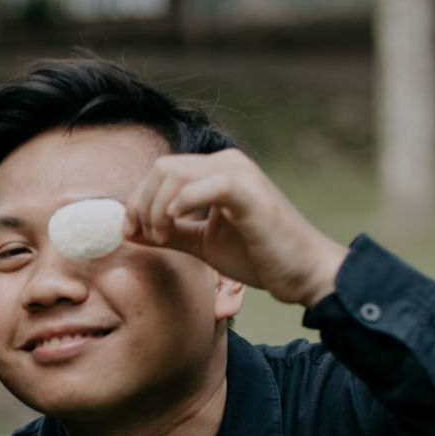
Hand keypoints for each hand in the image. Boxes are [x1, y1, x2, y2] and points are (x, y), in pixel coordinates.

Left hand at [125, 149, 349, 307]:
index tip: (132, 233)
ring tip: (162, 238)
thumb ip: (170, 233)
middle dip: (141, 204)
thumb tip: (129, 232)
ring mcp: (240, 174)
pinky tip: (174, 226)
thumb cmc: (259, 256)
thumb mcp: (204, 244)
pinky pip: (204, 186)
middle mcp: (228, 163)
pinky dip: (179, 204)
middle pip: (163, 168)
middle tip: (147, 237)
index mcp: (217, 171)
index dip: (137, 200)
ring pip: (175, 173)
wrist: (305, 272)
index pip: (163, 171)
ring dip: (155, 208)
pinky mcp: (249, 193)